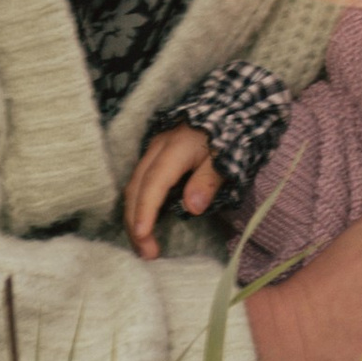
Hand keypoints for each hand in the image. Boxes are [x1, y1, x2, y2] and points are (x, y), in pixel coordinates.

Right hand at [127, 124, 219, 261]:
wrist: (228, 107)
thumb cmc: (228, 135)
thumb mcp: (226, 157)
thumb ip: (208, 181)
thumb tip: (192, 207)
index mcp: (174, 149)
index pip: (153, 183)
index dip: (145, 211)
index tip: (143, 237)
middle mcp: (156, 149)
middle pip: (136, 188)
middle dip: (135, 222)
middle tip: (147, 254)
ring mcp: (153, 151)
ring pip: (133, 186)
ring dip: (134, 216)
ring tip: (144, 245)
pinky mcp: (154, 155)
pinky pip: (139, 183)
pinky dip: (138, 205)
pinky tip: (146, 223)